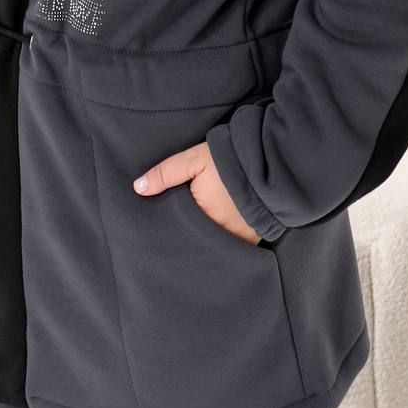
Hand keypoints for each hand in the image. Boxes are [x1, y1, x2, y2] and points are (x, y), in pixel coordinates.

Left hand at [132, 141, 262, 245]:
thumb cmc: (229, 160)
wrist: (269, 162)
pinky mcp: (252, 241)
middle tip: (174, 236)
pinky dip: (222, 243)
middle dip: (185, 240)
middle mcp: (220, 236)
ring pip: (213, 247)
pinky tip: (215, 235)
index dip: (168, 230)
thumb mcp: (193, 160)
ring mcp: (238, 241)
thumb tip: (138, 188)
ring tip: (191, 238)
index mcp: (202, 219)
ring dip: (204, 242)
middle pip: (195, 243)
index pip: (178, 232)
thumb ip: (165, 173)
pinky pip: (231, 247)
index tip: (157, 231)